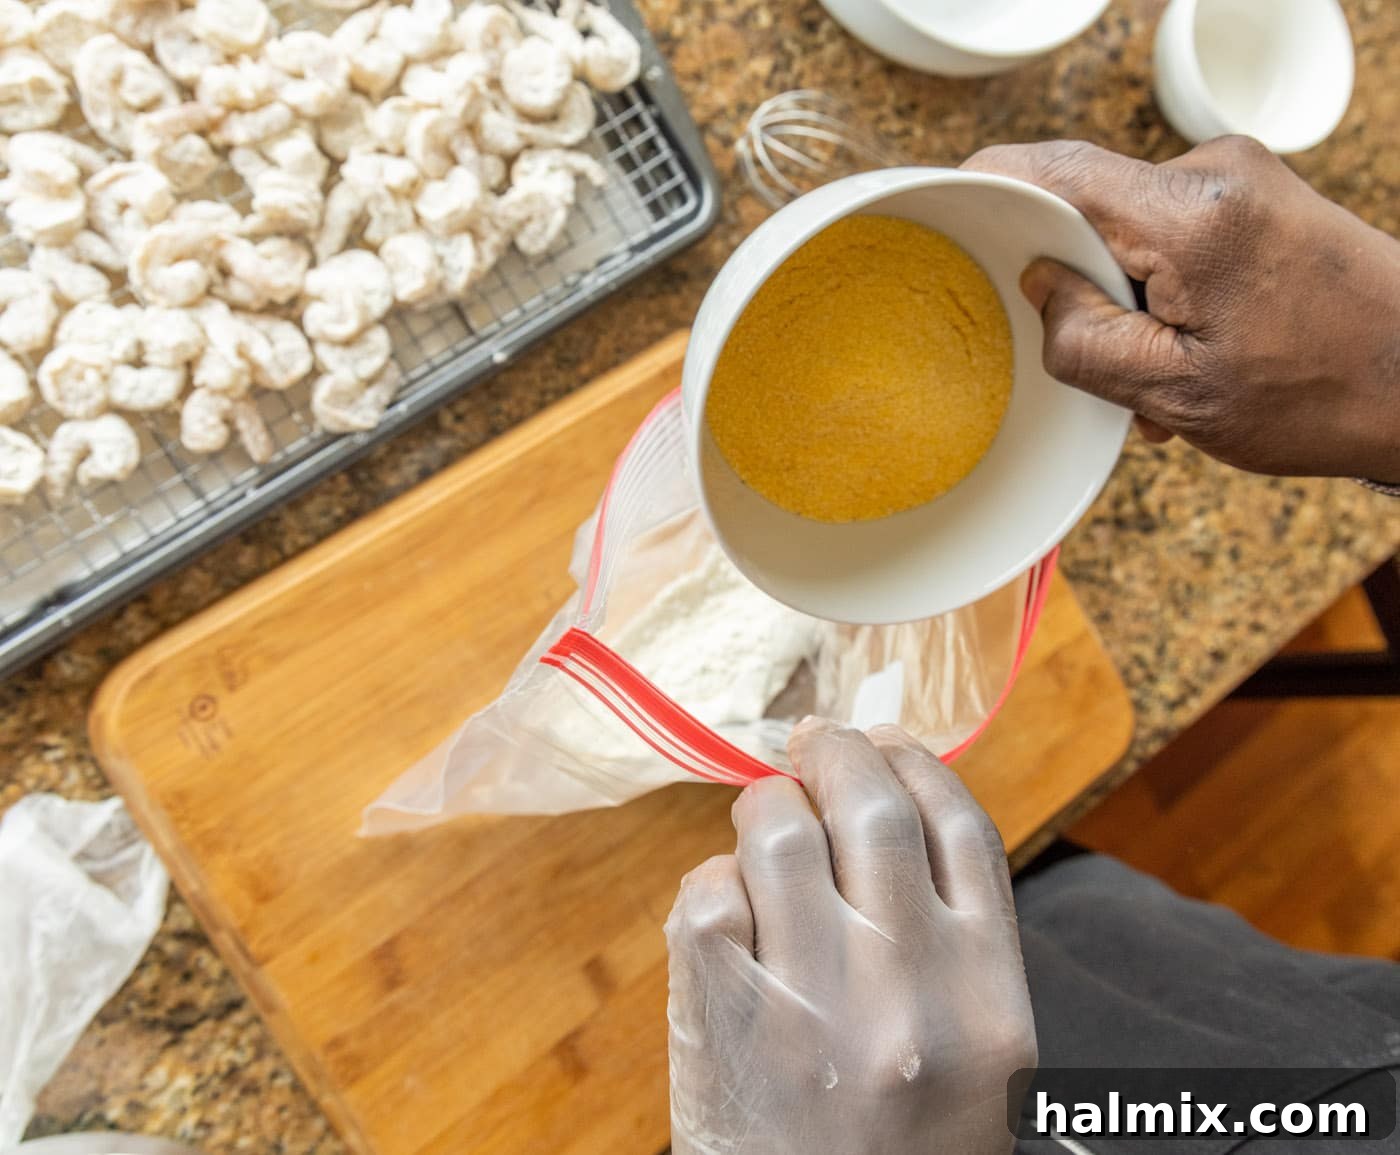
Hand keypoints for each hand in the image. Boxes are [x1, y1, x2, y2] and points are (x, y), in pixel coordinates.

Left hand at [665, 720, 1035, 1154]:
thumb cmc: (902, 1145)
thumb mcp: (974, 1050)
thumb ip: (950, 933)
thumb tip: (889, 796)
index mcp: (991, 993)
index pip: (960, 825)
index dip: (916, 761)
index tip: (884, 739)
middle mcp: (911, 990)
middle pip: (870, 804)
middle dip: (836, 751)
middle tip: (814, 742)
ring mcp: (812, 1004)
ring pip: (777, 829)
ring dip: (766, 804)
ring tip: (765, 817)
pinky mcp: (725, 1021)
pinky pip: (708, 893)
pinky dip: (714, 881)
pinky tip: (730, 908)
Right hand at [964, 137, 1399, 481]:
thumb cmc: (1324, 392)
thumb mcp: (1179, 391)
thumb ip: (1085, 339)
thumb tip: (1037, 289)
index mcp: (1191, 215)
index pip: (1054, 172)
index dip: (988, 188)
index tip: (945, 212)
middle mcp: (1214, 173)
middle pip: (1085, 205)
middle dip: (1072, 283)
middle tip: (1095, 361)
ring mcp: (1238, 180)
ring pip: (1125, 228)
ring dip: (1121, 299)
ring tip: (1159, 375)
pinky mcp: (1252, 199)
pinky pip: (1167, 233)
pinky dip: (1158, 291)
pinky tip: (1186, 351)